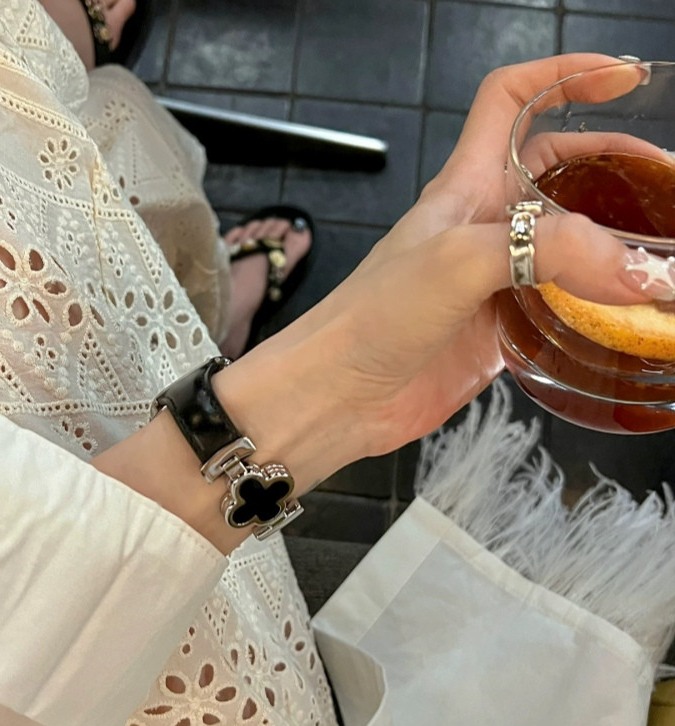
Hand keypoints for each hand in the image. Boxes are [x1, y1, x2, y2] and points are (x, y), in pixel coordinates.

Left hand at [220, 55, 654, 479]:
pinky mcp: (502, 330)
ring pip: (568, 244)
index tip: (622, 77)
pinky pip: (564, 305)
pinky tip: (632, 312)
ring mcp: (495, 280)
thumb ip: (547, 251)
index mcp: (465, 185)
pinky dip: (602, 304)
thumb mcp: (458, 261)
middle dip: (613, 166)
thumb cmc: (376, 315)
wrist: (340, 394)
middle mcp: (484, 226)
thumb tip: (638, 270)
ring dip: (616, 242)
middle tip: (667, 186)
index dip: (563, 74)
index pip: (509, 101)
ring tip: (663, 252)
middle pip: (558, 172)